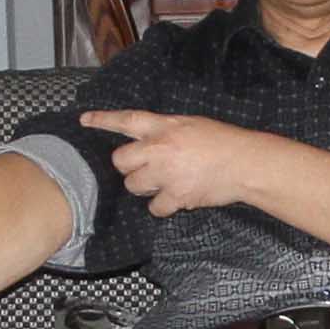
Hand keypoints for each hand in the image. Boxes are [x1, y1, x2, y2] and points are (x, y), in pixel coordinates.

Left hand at [80, 109, 257, 216]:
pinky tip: (177, 198)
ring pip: (134, 186)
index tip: (84, 120)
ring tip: (165, 182)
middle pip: (121, 161)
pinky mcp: (176, 196)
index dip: (103, 120)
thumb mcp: (191, 124)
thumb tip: (148, 143)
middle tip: (146, 168)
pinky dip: (163, 206)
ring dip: (145, 187)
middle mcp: (159, 148)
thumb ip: (166, 131)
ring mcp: (166, 174)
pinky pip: (155, 208)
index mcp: (164, 126)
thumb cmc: (222, 140)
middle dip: (129, 167)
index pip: (126, 120)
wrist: (245, 163)